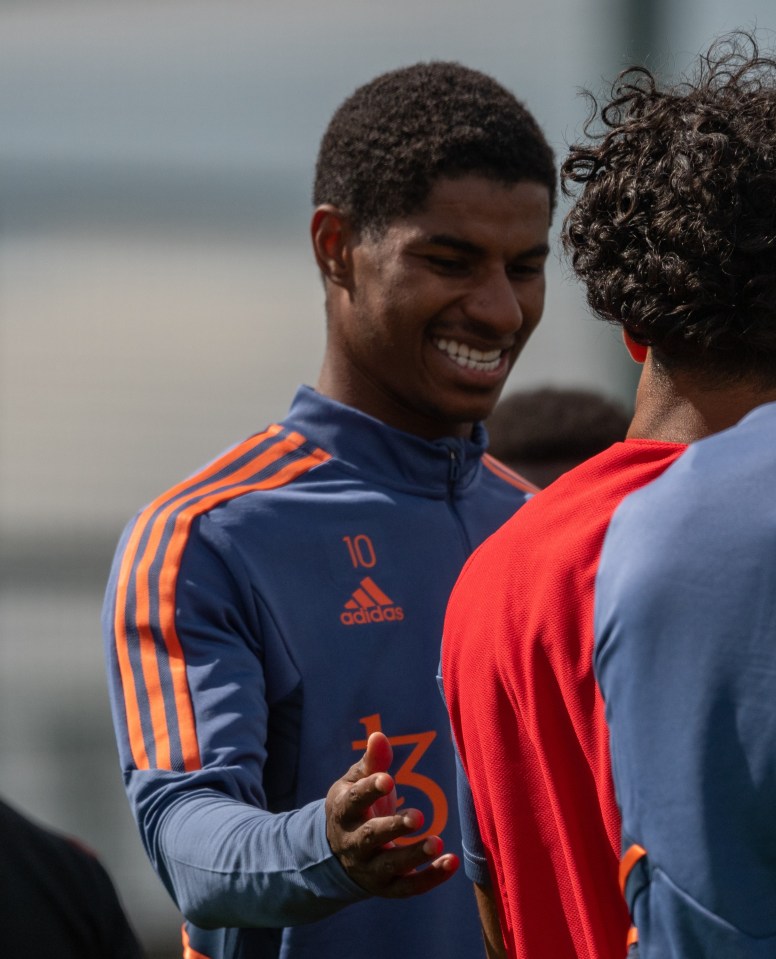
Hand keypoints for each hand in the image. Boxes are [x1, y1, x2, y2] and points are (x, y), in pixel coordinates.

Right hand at [325, 731, 458, 896]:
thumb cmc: (355, 806)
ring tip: (438, 842)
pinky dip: (430, 878)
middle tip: (418, 817)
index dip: (370, 790)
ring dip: (414, 856)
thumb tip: (379, 736)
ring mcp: (369, 868)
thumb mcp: (356, 782)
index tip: (389, 780)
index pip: (355, 801)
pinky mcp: (386, 887)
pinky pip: (408, 887)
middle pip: (371, 837)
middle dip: (394, 827)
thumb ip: (371, 762)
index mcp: (344, 811)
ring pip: (390, 866)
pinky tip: (452, 862)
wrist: (337, 852)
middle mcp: (353, 843)